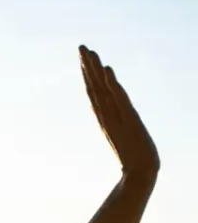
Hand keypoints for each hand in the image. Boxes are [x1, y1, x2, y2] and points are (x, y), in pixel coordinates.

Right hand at [80, 45, 159, 183]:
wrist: (141, 175)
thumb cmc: (137, 162)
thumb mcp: (127, 141)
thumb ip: (121, 135)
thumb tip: (118, 131)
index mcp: (107, 120)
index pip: (96, 94)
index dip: (89, 76)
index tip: (84, 60)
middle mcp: (108, 117)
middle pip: (95, 88)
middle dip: (88, 67)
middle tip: (81, 47)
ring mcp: (117, 118)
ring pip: (102, 90)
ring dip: (95, 70)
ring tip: (89, 52)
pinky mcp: (128, 120)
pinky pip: (119, 98)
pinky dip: (112, 84)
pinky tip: (107, 70)